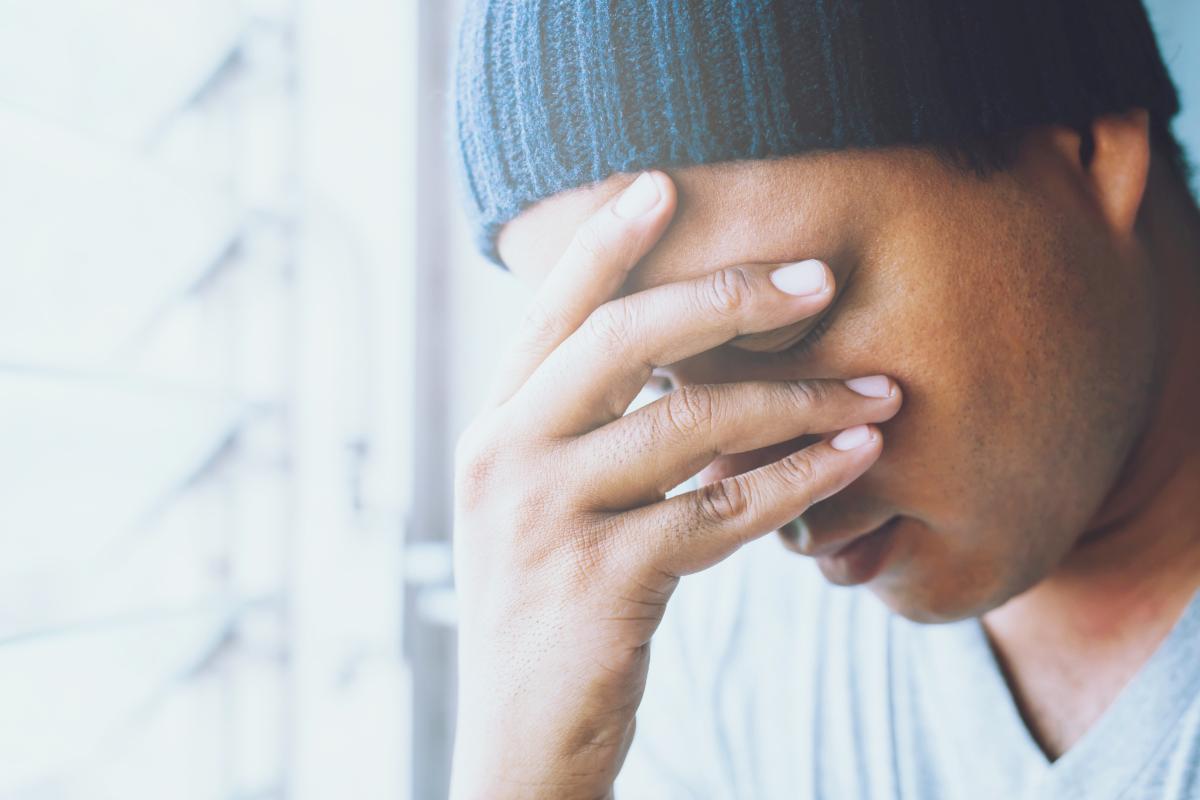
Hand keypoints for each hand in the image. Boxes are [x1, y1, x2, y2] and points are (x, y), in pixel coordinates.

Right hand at [449, 171, 901, 798]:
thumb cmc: (549, 613)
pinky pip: (720, 510)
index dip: (607, 244)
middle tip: (816, 278)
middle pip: (621, 341)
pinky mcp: (603, 582)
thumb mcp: (541, 509)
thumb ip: (586, 434)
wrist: (518, 740)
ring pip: (687, 425)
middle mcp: (505, 457)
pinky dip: (798, 481)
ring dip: (795, 400)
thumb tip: (679, 368)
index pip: (552, 313)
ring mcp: (547, 518)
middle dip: (727, 298)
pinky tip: (854, 458)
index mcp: (493, 429)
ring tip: (876, 390)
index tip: (664, 183)